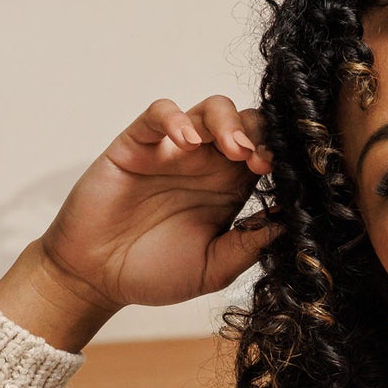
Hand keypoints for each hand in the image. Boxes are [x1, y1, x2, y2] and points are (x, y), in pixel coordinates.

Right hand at [37, 96, 279, 310]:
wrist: (97, 278)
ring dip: (228, 122)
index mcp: (229, 190)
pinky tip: (186, 142)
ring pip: (210, 109)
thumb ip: (248, 246)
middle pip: (246, 123)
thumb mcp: (214, 269)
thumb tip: (290, 224)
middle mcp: (206, 165)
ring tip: (234, 149)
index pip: (265, 155)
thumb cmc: (154, 273)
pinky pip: (159, 113)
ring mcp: (172, 151)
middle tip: (261, 161)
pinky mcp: (137, 144)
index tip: (284, 177)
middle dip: (260, 134)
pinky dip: (176, 118)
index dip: (279, 158)